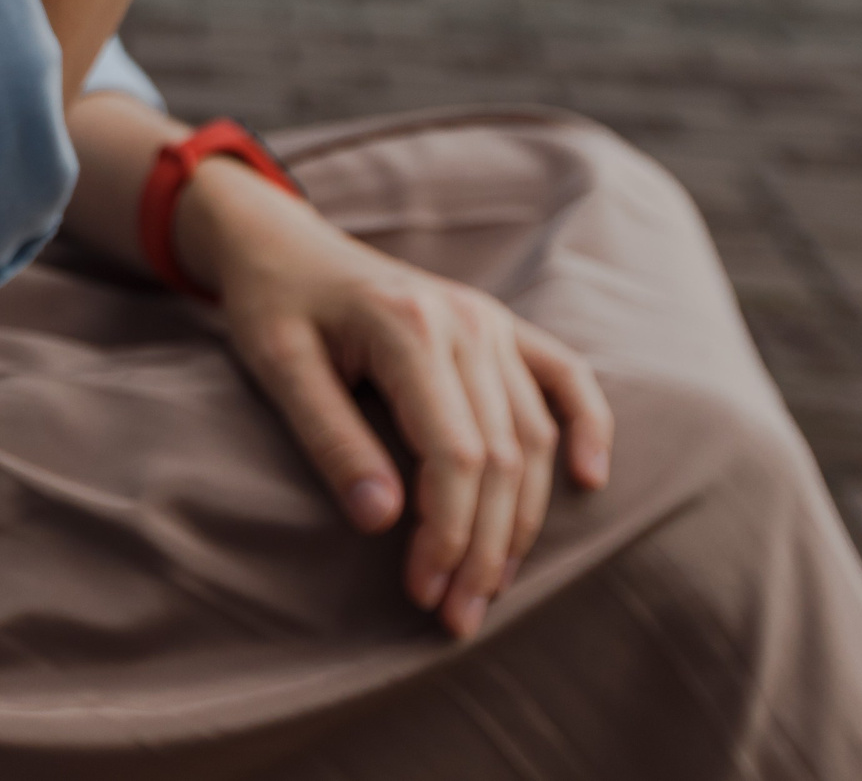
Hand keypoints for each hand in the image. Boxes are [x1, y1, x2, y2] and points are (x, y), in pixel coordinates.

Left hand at [181, 159, 615, 638]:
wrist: (280, 243)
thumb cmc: (271, 304)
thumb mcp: (277, 367)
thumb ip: (329, 439)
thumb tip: (382, 522)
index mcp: (409, 326)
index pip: (456, 454)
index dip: (448, 533)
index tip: (424, 591)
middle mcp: (466, 321)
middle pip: (504, 457)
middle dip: (485, 547)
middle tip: (459, 618)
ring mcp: (490, 321)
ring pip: (536, 435)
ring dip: (523, 519)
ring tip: (493, 586)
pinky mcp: (499, 326)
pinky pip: (564, 377)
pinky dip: (587, 426)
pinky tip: (590, 481)